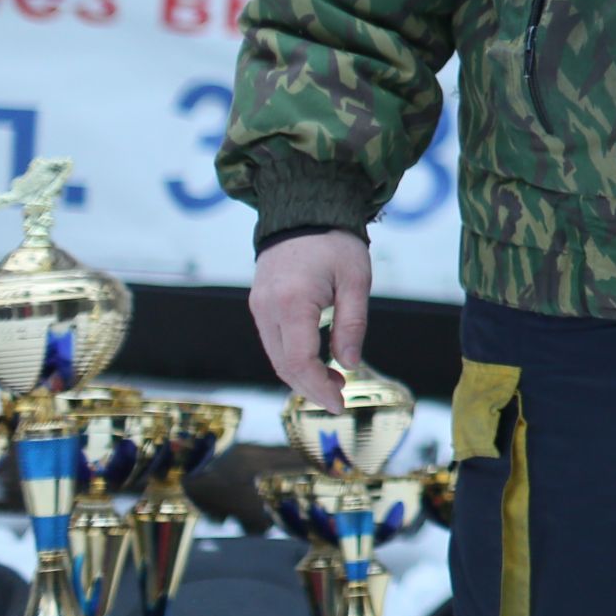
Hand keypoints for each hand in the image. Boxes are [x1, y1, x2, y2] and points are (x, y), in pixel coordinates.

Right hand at [251, 230, 371, 409]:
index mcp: (292, 303)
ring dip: (301, 376)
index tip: (340, 403)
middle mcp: (267, 309)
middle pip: (284, 365)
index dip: (318, 387)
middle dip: (311, 388)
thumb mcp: (356, 280)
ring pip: (276, 356)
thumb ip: (352, 323)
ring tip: (334, 383)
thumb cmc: (335, 243)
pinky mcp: (259, 305)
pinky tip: (316, 363)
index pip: (299, 361)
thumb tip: (350, 364)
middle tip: (340, 400)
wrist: (303, 212)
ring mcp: (258, 308)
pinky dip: (292, 359)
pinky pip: (273, 342)